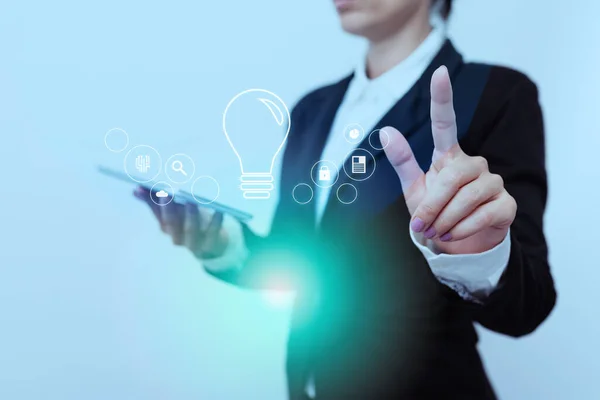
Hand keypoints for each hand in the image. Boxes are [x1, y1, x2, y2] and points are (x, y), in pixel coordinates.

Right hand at [134, 187, 228, 258]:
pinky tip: (218, 210)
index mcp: (167, 227)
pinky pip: (212, 234)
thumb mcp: (177, 211)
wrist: (213, 245)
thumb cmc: (193, 221)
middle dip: (167, 208)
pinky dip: (215, 222)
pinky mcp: (211, 244)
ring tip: (190, 201)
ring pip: (190, 230)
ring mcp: (194, 242)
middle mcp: (178, 237)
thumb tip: (136, 189)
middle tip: (166, 193)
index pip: (157, 213)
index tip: (146, 188)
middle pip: (170, 223)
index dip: (151, 201)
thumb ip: (158, 200)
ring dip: (189, 215)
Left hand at [382, 65, 515, 254]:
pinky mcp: (506, 204)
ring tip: (437, 232)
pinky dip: (463, 229)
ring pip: (467, 197)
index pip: (445, 123)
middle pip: (451, 177)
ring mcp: (493, 182)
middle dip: (432, 205)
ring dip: (446, 220)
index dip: (442, 98)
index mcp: (448, 156)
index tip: (439, 72)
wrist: (457, 246)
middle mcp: (473, 164)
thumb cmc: (435, 213)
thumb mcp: (414, 188)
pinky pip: (484, 214)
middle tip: (421, 225)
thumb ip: (403, 161)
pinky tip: (454, 235)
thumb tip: (385, 130)